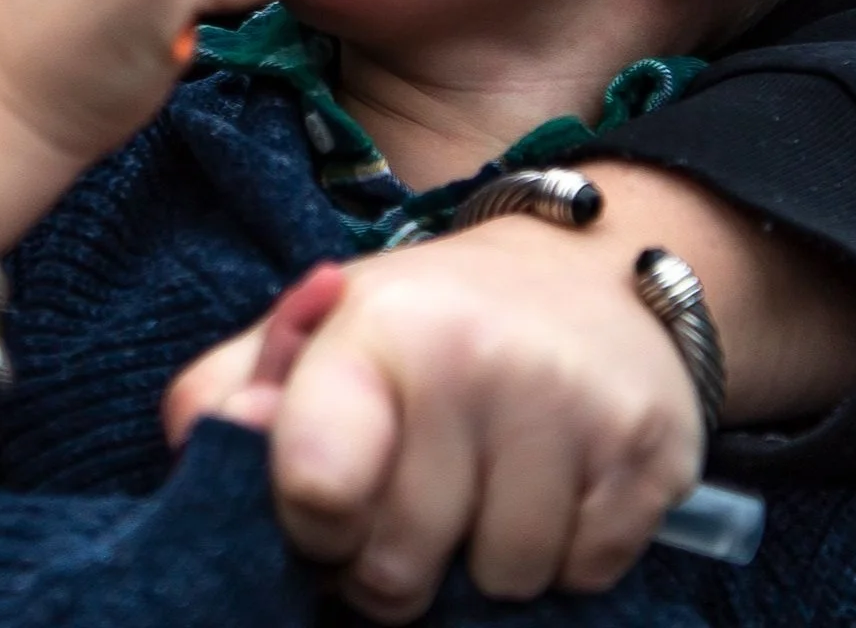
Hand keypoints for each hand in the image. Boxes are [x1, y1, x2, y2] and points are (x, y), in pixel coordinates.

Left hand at [165, 208, 705, 620]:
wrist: (592, 271)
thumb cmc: (431, 320)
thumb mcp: (319, 329)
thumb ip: (231, 389)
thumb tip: (200, 449)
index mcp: (379, 328)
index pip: (313, 487)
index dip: (311, 526)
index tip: (329, 503)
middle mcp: (478, 360)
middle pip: (401, 568)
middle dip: (395, 560)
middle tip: (416, 497)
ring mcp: (575, 408)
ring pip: (499, 583)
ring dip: (486, 560)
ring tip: (490, 481)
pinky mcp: (655, 452)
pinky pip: (584, 578)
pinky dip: (563, 555)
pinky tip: (555, 484)